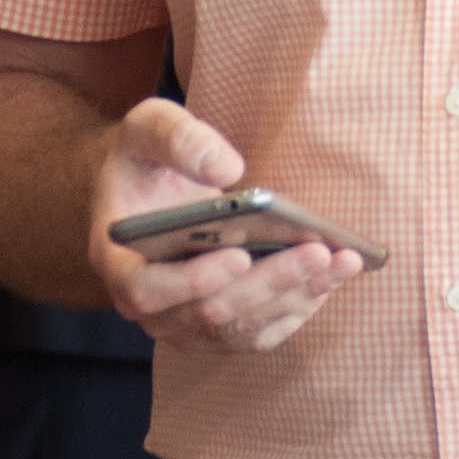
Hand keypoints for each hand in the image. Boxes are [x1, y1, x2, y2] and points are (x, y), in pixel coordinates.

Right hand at [87, 98, 366, 355]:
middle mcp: (149, 307)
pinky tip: (332, 275)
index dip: (193, 280)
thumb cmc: (148, 157)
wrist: (152, 189)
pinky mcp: (220, 328)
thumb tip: (226, 169)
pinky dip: (298, 306)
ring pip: (242, 329)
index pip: (146, 290)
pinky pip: (260, 331)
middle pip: (209, 313)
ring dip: (294, 296)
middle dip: (267, 283)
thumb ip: (179, 138)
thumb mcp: (149, 127)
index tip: (239, 254)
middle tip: (316, 251)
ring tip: (340, 260)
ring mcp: (184, 324)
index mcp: (118, 262)